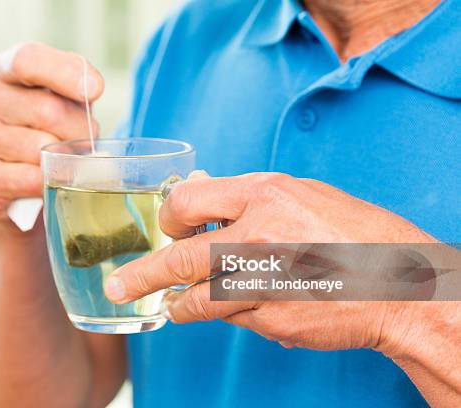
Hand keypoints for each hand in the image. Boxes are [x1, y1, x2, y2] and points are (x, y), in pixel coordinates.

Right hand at [0, 42, 102, 228]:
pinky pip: (31, 178)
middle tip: (85, 144)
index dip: (65, 73)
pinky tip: (47, 181)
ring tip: (63, 162)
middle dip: (79, 132)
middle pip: (47, 110)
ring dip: (67, 160)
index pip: (28, 60)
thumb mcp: (69, 100)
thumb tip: (91, 87)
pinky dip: (50, 183)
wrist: (22, 184)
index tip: (95, 90)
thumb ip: (80, 85)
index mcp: (2, 70)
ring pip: (41, 148)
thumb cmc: (51, 132)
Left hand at [104, 172, 435, 350]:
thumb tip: (199, 199)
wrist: (401, 285)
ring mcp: (262, 282)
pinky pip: (230, 317)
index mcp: (266, 193)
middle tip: (117, 286)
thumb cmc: (353, 234)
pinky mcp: (270, 320)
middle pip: (178, 257)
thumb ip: (247, 198)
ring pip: (195, 299)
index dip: (169, 216)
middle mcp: (258, 236)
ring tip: (172, 303)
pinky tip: (247, 303)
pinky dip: (226, 313)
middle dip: (141, 275)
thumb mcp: (302, 195)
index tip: (165, 228)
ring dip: (179, 303)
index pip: (187, 200)